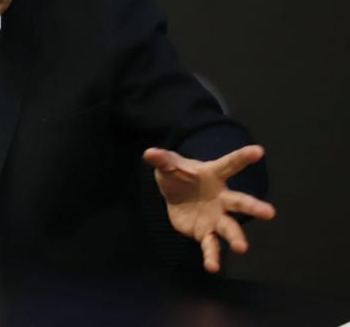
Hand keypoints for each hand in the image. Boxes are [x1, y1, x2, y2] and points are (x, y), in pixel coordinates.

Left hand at [142, 145, 275, 272]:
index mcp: (213, 175)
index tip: (259, 151)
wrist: (175, 195)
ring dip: (236, 237)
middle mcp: (221, 197)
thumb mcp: (167, 165)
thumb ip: (161, 159)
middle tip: (269, 213)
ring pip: (230, 228)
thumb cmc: (178, 175)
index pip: (229, 164)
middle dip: (253, 207)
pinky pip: (211, 246)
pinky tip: (211, 267)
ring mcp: (216, 217)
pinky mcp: (206, 233)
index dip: (243, 157)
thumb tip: (148, 153)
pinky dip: (211, 257)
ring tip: (242, 248)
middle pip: (239, 201)